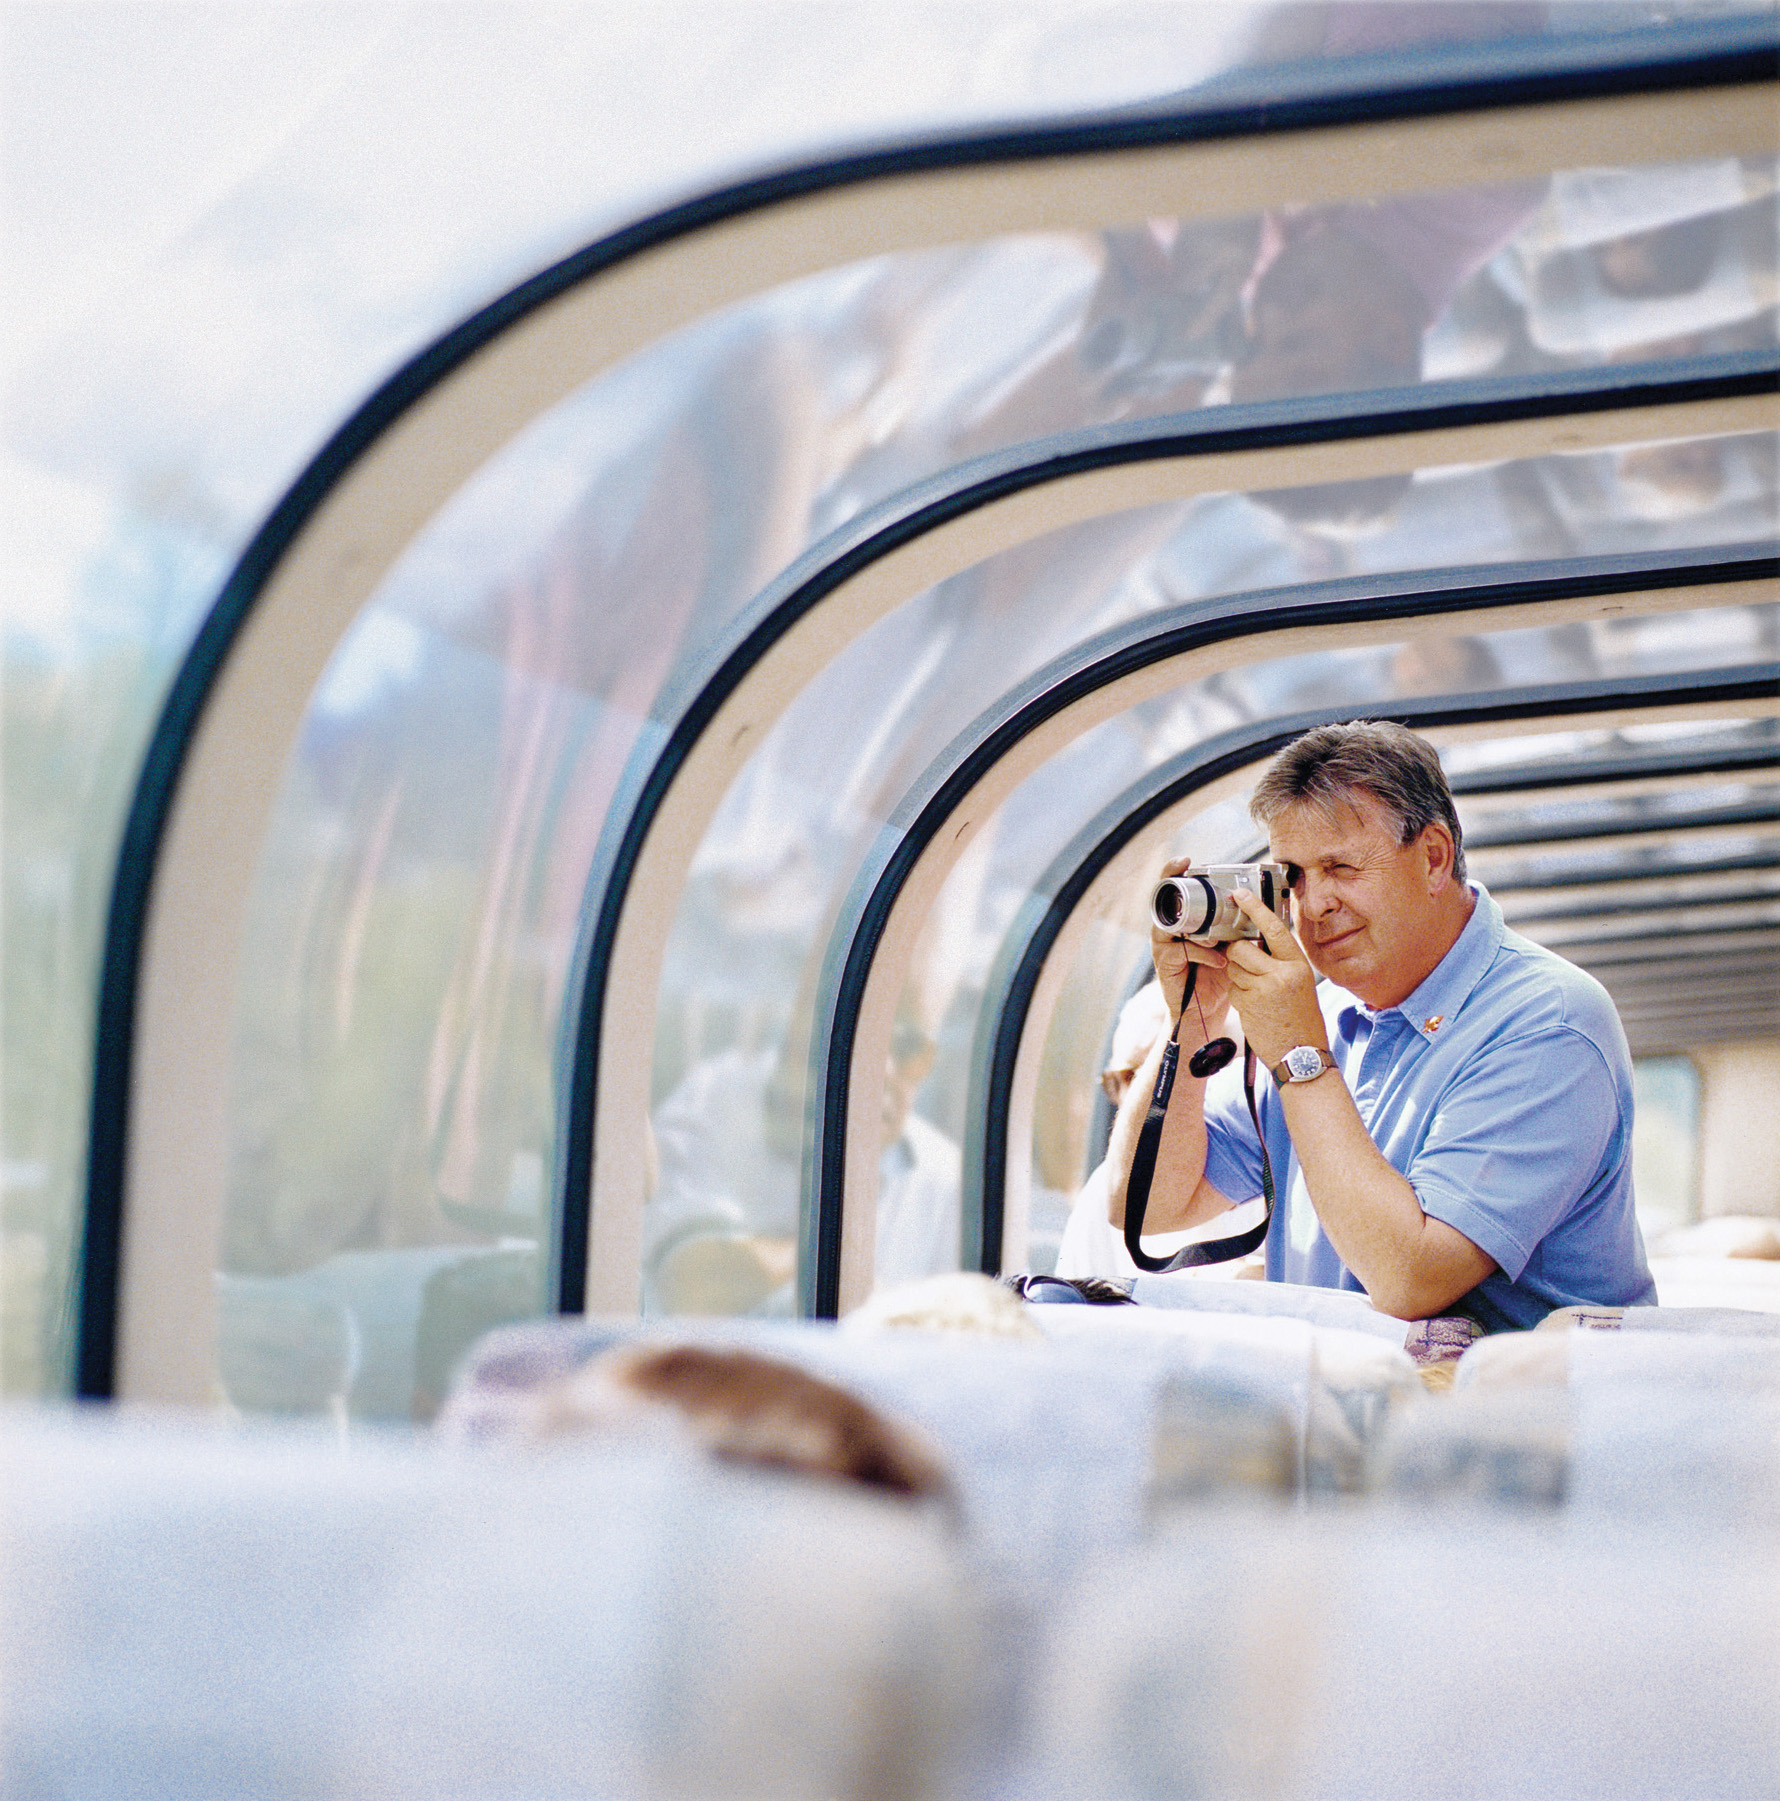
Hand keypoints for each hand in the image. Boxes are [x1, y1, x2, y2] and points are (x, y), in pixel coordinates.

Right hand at [1150, 857, 1233, 1027]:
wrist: (1205, 1014)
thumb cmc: (1219, 977)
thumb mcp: (1232, 947)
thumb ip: (1237, 928)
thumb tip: (1263, 907)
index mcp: (1185, 922)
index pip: (1176, 893)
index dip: (1175, 873)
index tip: (1185, 860)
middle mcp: (1169, 931)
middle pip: (1164, 903)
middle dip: (1172, 886)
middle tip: (1183, 874)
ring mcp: (1164, 947)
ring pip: (1171, 926)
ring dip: (1195, 926)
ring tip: (1215, 932)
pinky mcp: (1165, 965)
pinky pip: (1181, 952)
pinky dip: (1203, 954)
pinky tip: (1220, 961)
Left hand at [1222, 887, 1327, 1068]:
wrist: (1302, 1055)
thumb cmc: (1301, 1018)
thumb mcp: (1300, 984)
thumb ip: (1281, 962)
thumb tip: (1257, 941)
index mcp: (1298, 965)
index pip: (1274, 928)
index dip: (1256, 909)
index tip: (1240, 895)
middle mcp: (1282, 974)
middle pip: (1242, 948)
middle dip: (1235, 953)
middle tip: (1243, 962)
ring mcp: (1264, 990)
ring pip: (1233, 968)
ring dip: (1237, 976)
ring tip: (1256, 992)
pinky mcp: (1248, 1006)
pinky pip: (1232, 989)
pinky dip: (1237, 995)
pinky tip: (1254, 1007)